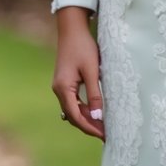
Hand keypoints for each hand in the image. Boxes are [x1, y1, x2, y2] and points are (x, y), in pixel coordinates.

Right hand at [52, 6, 104, 140]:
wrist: (72, 29)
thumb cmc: (83, 47)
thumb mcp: (91, 71)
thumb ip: (94, 94)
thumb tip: (98, 116)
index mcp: (63, 88)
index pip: (76, 116)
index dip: (90, 128)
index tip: (104, 135)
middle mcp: (59, 90)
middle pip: (73, 116)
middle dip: (89, 126)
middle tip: (106, 134)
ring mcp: (61, 86)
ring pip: (73, 110)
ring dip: (87, 118)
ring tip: (103, 126)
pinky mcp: (65, 82)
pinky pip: (74, 101)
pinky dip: (84, 109)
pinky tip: (96, 111)